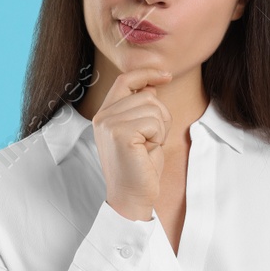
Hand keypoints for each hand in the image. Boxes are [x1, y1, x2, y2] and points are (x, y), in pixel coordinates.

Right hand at [91, 67, 171, 220]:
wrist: (132, 197)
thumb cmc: (140, 167)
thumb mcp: (141, 131)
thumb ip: (141, 108)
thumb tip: (151, 86)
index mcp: (104, 114)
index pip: (125, 80)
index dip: (147, 73)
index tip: (166, 75)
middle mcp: (102, 116)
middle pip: (146, 95)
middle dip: (160, 116)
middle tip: (152, 140)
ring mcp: (109, 124)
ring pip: (153, 107)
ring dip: (161, 128)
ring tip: (148, 147)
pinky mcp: (120, 133)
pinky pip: (155, 121)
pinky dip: (159, 136)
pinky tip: (148, 151)